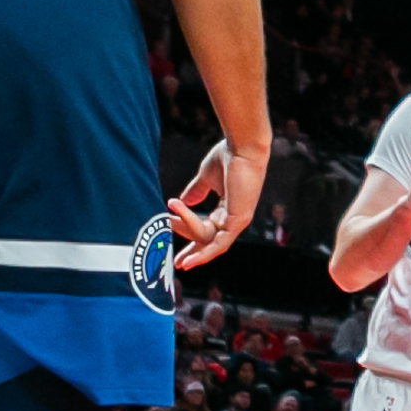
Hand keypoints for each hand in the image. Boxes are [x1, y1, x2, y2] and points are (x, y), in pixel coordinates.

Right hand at [171, 135, 266, 270]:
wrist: (242, 146)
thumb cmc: (228, 156)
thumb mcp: (205, 177)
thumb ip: (195, 192)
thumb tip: (181, 200)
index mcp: (228, 209)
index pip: (208, 230)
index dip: (190, 237)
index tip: (173, 243)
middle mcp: (234, 218)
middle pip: (210, 242)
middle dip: (193, 253)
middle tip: (175, 264)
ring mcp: (238, 220)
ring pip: (208, 240)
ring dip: (187, 235)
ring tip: (169, 225)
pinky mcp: (239, 220)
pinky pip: (218, 241)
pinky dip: (204, 252)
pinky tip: (190, 260)